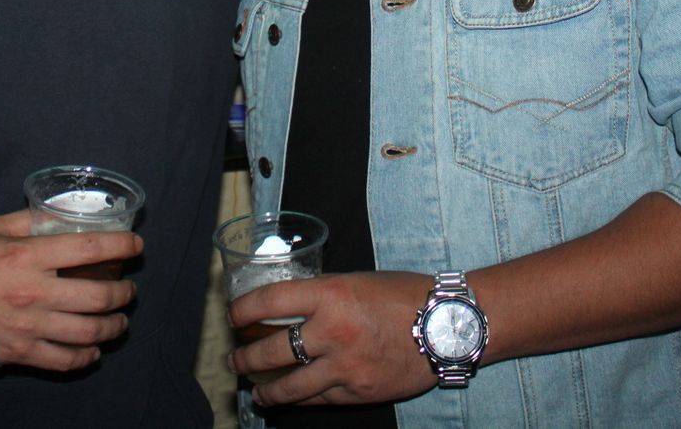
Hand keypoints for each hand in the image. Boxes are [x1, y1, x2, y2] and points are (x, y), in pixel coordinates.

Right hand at [0, 209, 140, 371]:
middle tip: (129, 289)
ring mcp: (29, 326)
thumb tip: (61, 212)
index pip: (89, 249)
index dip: (120, 245)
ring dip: (114, 326)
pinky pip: (64, 360)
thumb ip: (28, 220)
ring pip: (88, 332)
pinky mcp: (21, 353)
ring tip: (121, 320)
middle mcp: (34, 292)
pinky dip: (86, 356)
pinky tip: (94, 349)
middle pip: (98, 296)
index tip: (136, 244)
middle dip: (124, 293)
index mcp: (28, 256)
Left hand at [227, 270, 432, 406]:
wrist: (447, 326)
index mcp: (330, 295)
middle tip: (234, 360)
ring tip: (254, 390)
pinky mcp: (358, 392)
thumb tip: (290, 303)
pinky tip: (290, 398)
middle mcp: (332, 332)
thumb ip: (322, 292)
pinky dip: (300, 399)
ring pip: (290, 386)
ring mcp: (344, 367)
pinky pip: (318, 399)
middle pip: (271, 351)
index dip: (242, 310)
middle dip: (245, 359)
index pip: (269, 302)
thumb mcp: (357, 280)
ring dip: (266, 390)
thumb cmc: (405, 295)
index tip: (233, 315)